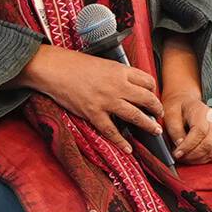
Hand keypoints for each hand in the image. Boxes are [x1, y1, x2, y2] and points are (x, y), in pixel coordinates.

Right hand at [13, 44, 163, 152]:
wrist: (52, 68)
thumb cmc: (73, 64)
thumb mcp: (101, 63)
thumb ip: (116, 73)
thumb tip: (128, 85)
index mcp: (119, 71)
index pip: (147, 81)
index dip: (153, 89)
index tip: (153, 95)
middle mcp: (117, 86)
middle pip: (147, 99)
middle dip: (157, 109)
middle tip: (159, 114)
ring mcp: (106, 101)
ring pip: (135, 116)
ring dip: (148, 125)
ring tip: (155, 130)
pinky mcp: (93, 113)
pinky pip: (111, 131)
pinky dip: (121, 142)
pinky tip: (128, 148)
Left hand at [162, 90, 211, 164]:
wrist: (184, 102)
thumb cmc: (176, 107)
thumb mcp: (170, 114)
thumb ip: (175, 130)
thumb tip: (180, 146)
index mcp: (202, 111)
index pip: (200, 132)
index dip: (188, 145)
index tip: (177, 153)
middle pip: (208, 143)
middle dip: (192, 154)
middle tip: (178, 158)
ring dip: (197, 158)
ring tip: (183, 159)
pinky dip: (202, 158)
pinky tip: (191, 158)